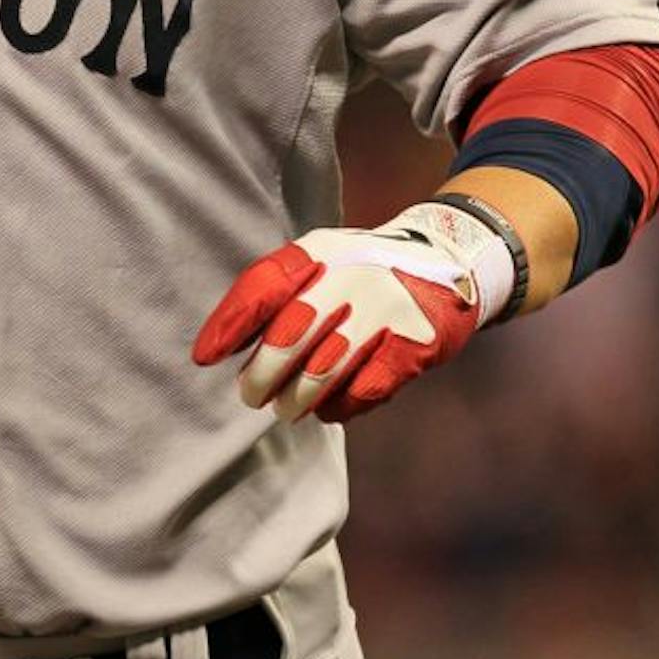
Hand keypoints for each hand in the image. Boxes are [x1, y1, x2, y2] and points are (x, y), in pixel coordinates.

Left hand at [191, 201, 516, 423]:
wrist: (454, 261)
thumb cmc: (364, 271)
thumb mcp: (323, 262)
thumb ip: (278, 295)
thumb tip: (221, 346)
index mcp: (319, 251)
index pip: (262, 284)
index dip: (229, 323)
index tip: (204, 357)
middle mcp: (351, 274)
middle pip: (288, 335)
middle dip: (261, 375)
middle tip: (250, 395)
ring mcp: (385, 308)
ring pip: (322, 370)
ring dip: (295, 398)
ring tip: (284, 407)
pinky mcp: (414, 343)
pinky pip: (362, 390)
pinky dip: (339, 405)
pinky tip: (328, 407)